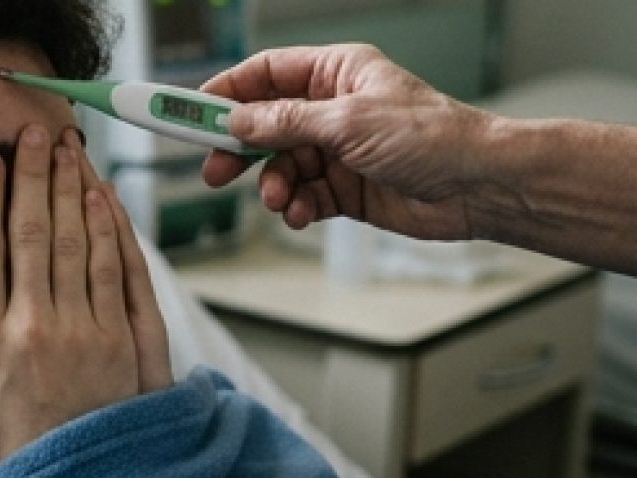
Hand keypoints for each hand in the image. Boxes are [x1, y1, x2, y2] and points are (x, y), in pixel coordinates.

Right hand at [0, 125, 170, 472]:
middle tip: (33, 132)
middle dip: (34, 175)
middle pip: (34, 232)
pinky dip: (113, 231)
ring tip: (69, 150)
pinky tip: (105, 201)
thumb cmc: (9, 461)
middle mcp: (38, 326)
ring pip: (79, 242)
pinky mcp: (130, 341)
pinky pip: (120, 273)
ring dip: (74, 190)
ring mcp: (90, 331)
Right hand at [200, 43, 496, 240]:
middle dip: (239, 149)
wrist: (478, 187)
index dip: (226, 92)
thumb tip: (238, 121)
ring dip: (272, 186)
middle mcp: (333, 109)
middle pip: (264, 124)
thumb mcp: (347, 122)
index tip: (191, 112)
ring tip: (279, 199)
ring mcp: (338, 150)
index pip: (266, 74)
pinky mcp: (345, 188)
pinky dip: (295, 207)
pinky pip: (302, 195)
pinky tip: (301, 213)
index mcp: (336, 73)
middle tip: (213, 170)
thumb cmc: (433, 138)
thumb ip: (285, 122)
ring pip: (280, 166)